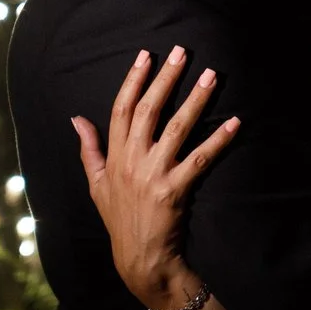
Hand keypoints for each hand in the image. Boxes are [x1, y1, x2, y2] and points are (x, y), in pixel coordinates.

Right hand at [73, 46, 241, 309]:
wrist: (139, 258)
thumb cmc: (119, 219)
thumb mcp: (96, 183)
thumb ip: (89, 149)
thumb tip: (76, 119)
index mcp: (114, 156)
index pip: (121, 109)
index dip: (134, 80)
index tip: (146, 55)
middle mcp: (132, 160)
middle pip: (149, 110)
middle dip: (166, 78)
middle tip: (183, 52)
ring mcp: (153, 174)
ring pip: (177, 128)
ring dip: (196, 99)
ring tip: (211, 76)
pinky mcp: (175, 190)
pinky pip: (201, 159)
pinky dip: (218, 140)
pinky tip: (234, 122)